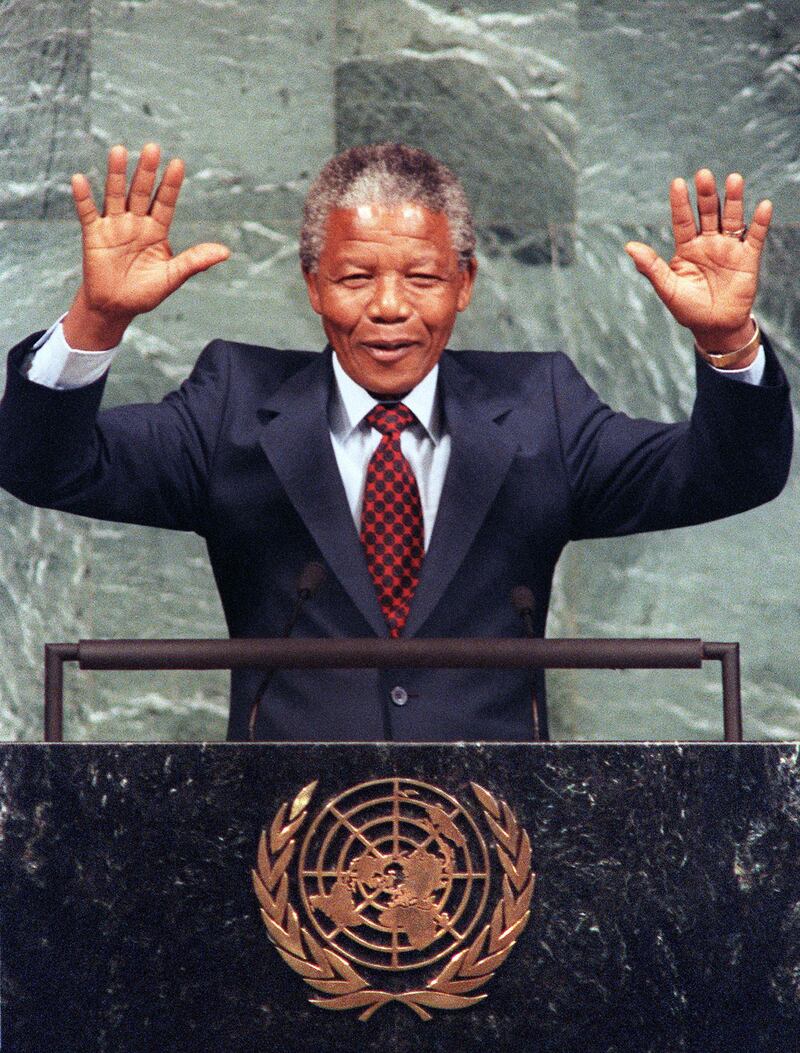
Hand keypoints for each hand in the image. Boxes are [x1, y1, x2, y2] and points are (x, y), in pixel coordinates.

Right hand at [63, 143, 229, 349]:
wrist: (115, 307)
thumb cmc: (145, 292)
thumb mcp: (172, 277)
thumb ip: (194, 262)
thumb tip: (225, 251)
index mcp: (157, 231)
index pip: (165, 202)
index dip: (171, 184)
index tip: (178, 163)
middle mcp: (136, 223)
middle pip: (142, 192)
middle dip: (147, 171)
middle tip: (153, 147)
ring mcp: (114, 226)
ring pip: (115, 195)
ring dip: (117, 174)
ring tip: (119, 151)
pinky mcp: (94, 235)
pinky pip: (88, 213)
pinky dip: (84, 197)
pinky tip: (80, 179)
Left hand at [625, 170, 771, 357]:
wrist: (714, 328)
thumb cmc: (688, 309)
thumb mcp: (667, 288)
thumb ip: (651, 267)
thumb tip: (629, 246)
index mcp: (686, 247)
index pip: (683, 219)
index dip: (680, 202)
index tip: (677, 183)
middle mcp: (708, 242)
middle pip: (708, 212)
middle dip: (706, 194)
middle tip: (703, 174)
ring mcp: (729, 248)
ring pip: (732, 218)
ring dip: (733, 199)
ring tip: (733, 179)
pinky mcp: (748, 258)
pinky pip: (755, 236)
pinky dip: (760, 222)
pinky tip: (763, 206)